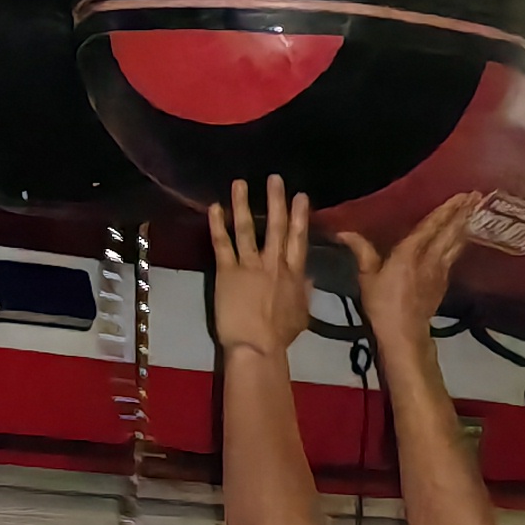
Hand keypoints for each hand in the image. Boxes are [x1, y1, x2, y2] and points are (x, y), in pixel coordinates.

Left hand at [207, 176, 317, 362]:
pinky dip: (217, 224)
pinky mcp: (227, 272)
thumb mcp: (302, 313)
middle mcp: (273, 263)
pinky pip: (222, 243)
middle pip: (275, 226)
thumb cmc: (280, 335)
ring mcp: (249, 265)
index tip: (301, 196)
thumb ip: (306, 291)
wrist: (257, 346)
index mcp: (293, 273)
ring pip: (246, 228)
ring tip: (240, 183)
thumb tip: (310, 277)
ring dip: (243, 204)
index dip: (300, 215)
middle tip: (275, 178)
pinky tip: (214, 207)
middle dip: (276, 200)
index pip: (298, 238)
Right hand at [337, 192, 484, 345]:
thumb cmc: (382, 304)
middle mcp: (430, 257)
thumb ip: (361, 250)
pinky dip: (460, 243)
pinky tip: (462, 239)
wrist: (404, 334)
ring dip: (465, 225)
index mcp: (410, 252)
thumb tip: (343, 232)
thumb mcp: (367, 276)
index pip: (432, 225)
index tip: (462, 195)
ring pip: (455, 242)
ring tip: (475, 210)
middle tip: (477, 196)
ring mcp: (440, 270)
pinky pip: (453, 256)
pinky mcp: (443, 282)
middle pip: (450, 231)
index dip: (447, 209)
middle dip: (463, 212)